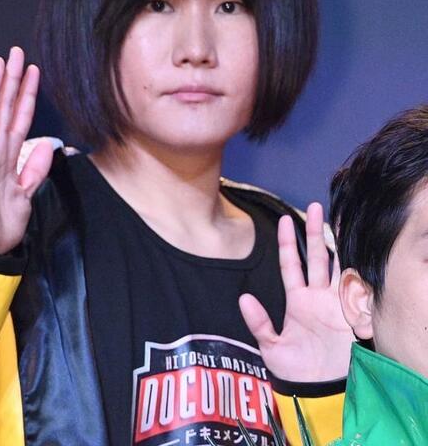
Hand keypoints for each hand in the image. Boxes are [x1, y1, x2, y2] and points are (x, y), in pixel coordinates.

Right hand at [0, 47, 53, 252]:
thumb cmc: (4, 222)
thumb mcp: (28, 192)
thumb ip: (35, 168)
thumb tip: (47, 145)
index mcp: (10, 155)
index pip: (20, 117)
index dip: (27, 94)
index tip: (34, 71)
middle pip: (4, 107)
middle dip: (11, 80)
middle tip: (15, 52)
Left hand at [239, 202, 352, 381]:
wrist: (321, 392)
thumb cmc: (295, 372)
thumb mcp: (271, 347)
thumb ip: (258, 323)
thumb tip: (242, 298)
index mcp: (297, 300)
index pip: (291, 264)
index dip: (288, 242)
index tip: (284, 220)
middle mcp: (317, 297)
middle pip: (316, 257)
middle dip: (315, 232)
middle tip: (315, 206)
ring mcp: (336, 303)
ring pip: (337, 265)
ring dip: (337, 243)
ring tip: (336, 217)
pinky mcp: (353, 313)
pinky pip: (355, 286)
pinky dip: (356, 268)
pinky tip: (355, 248)